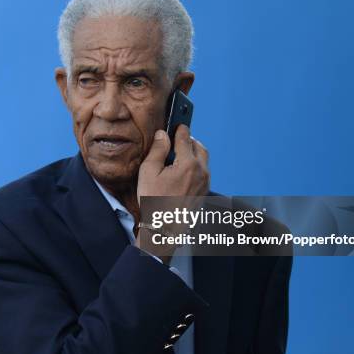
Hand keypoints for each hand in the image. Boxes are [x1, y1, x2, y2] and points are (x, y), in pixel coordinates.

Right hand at [135, 125, 209, 260]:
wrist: (164, 229)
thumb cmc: (154, 202)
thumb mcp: (149, 172)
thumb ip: (157, 150)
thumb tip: (163, 135)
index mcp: (188, 164)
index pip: (185, 137)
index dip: (178, 128)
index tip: (175, 124)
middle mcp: (201, 172)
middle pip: (199, 146)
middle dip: (188, 140)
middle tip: (175, 139)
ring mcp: (205, 183)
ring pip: (203, 160)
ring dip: (192, 153)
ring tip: (177, 155)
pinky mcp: (204, 192)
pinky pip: (203, 172)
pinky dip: (195, 166)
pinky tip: (180, 172)